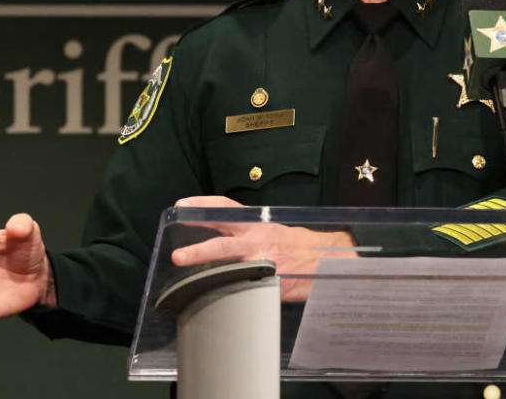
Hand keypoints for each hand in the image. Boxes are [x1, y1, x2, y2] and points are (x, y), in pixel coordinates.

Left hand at [171, 196, 356, 300]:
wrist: (328, 257)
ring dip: (209, 275)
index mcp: (257, 224)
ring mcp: (265, 263)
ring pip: (232, 269)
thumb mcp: (270, 230)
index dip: (202, 205)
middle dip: (199, 250)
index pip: (225, 208)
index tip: (181, 205)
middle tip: (178, 256)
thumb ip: (246, 234)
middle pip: (223, 242)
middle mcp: (258, 241)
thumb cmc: (296, 244)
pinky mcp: (272, 283)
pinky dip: (231, 293)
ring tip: (190, 282)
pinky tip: (216, 300)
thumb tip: (218, 239)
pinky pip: (246, 289)